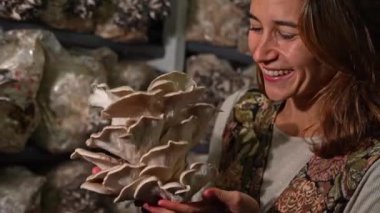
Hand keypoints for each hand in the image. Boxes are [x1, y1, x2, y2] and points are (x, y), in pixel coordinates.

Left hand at [142, 187, 258, 212]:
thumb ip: (221, 195)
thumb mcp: (237, 200)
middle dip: (160, 212)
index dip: (171, 208)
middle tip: (143, 206)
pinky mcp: (203, 212)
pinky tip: (163, 208)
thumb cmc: (246, 208)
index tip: (157, 203)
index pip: (186, 211)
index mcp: (208, 212)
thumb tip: (206, 192)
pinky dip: (172, 211)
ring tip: (147, 208)